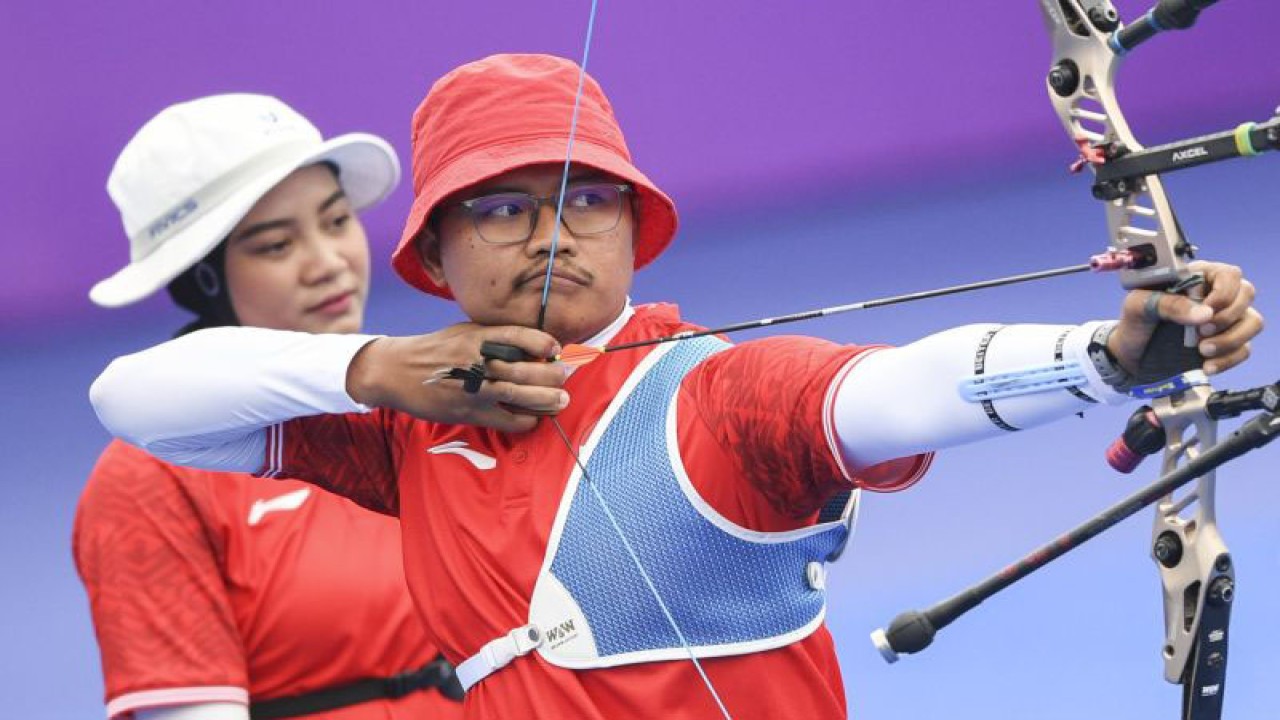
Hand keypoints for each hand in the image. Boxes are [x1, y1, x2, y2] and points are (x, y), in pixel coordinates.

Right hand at [345, 323, 568, 431]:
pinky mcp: (469, 412)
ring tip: (561, 401)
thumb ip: (496, 337)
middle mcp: (478, 360)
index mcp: (479, 336)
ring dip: (547, 400)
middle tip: (564, 379)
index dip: (545, 343)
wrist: (397, 371)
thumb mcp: (465, 332)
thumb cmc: (437, 350)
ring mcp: (474, 388)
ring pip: (521, 395)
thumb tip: (535, 347)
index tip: (556, 349)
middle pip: (527, 368)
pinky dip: (526, 420)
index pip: (521, 335)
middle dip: (554, 375)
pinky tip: (533, 418)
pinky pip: (506, 420)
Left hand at [1108, 261, 1263, 376]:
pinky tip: (1207, 366)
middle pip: (1246, 295)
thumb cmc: (1134, 321)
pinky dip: (1228, 359)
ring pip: (1253, 322)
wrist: (1130, 353)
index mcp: (1197, 277)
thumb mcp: (1139, 306)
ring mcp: (1225, 320)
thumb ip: (1168, 303)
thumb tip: (1204, 313)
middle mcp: (1216, 296)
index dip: (1224, 292)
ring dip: (1231, 339)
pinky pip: (1244, 349)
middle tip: (1200, 332)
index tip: (1206, 310)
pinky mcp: (1226, 344)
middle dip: (1227, 316)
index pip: (1229, 274)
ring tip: (1202, 350)